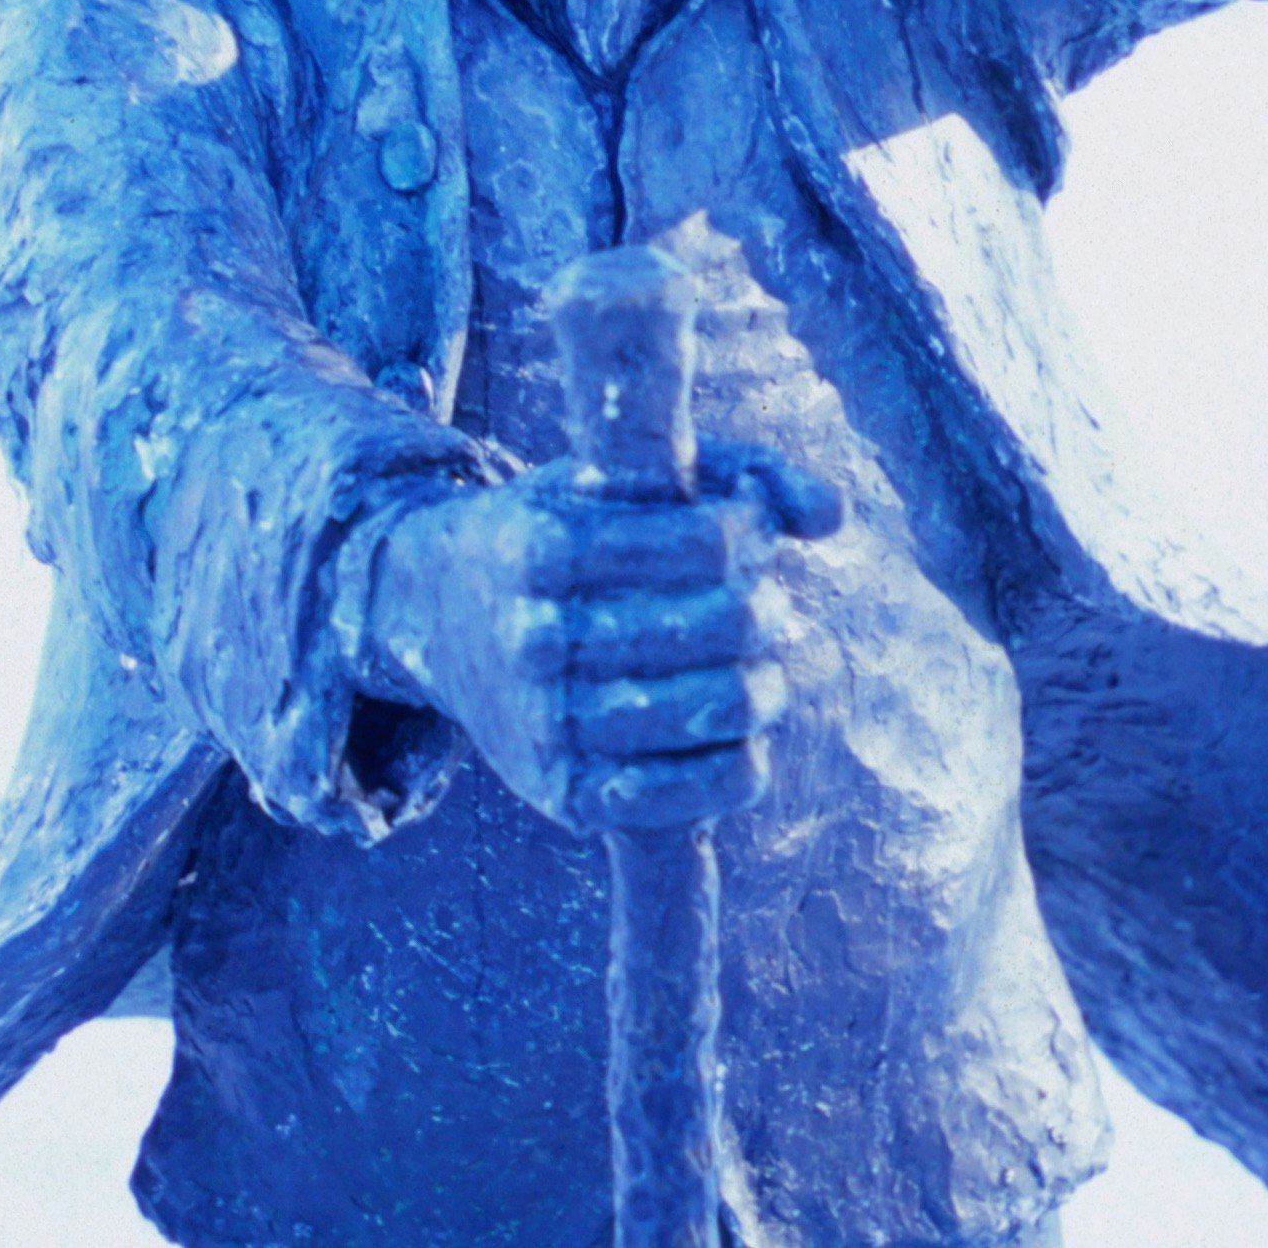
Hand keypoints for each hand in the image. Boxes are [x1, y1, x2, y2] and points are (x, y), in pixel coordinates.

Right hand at [357, 445, 842, 831]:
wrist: (434, 612)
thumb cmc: (558, 529)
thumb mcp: (620, 473)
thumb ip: (736, 471)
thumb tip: (832, 513)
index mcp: (545, 545)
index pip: (707, 542)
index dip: (753, 532)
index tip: (749, 533)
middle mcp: (536, 637)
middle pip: (723, 624)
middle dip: (767, 608)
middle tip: (764, 604)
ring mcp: (545, 722)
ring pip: (717, 710)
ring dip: (766, 685)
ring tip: (757, 666)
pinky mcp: (561, 793)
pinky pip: (689, 796)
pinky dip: (740, 765)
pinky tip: (738, 734)